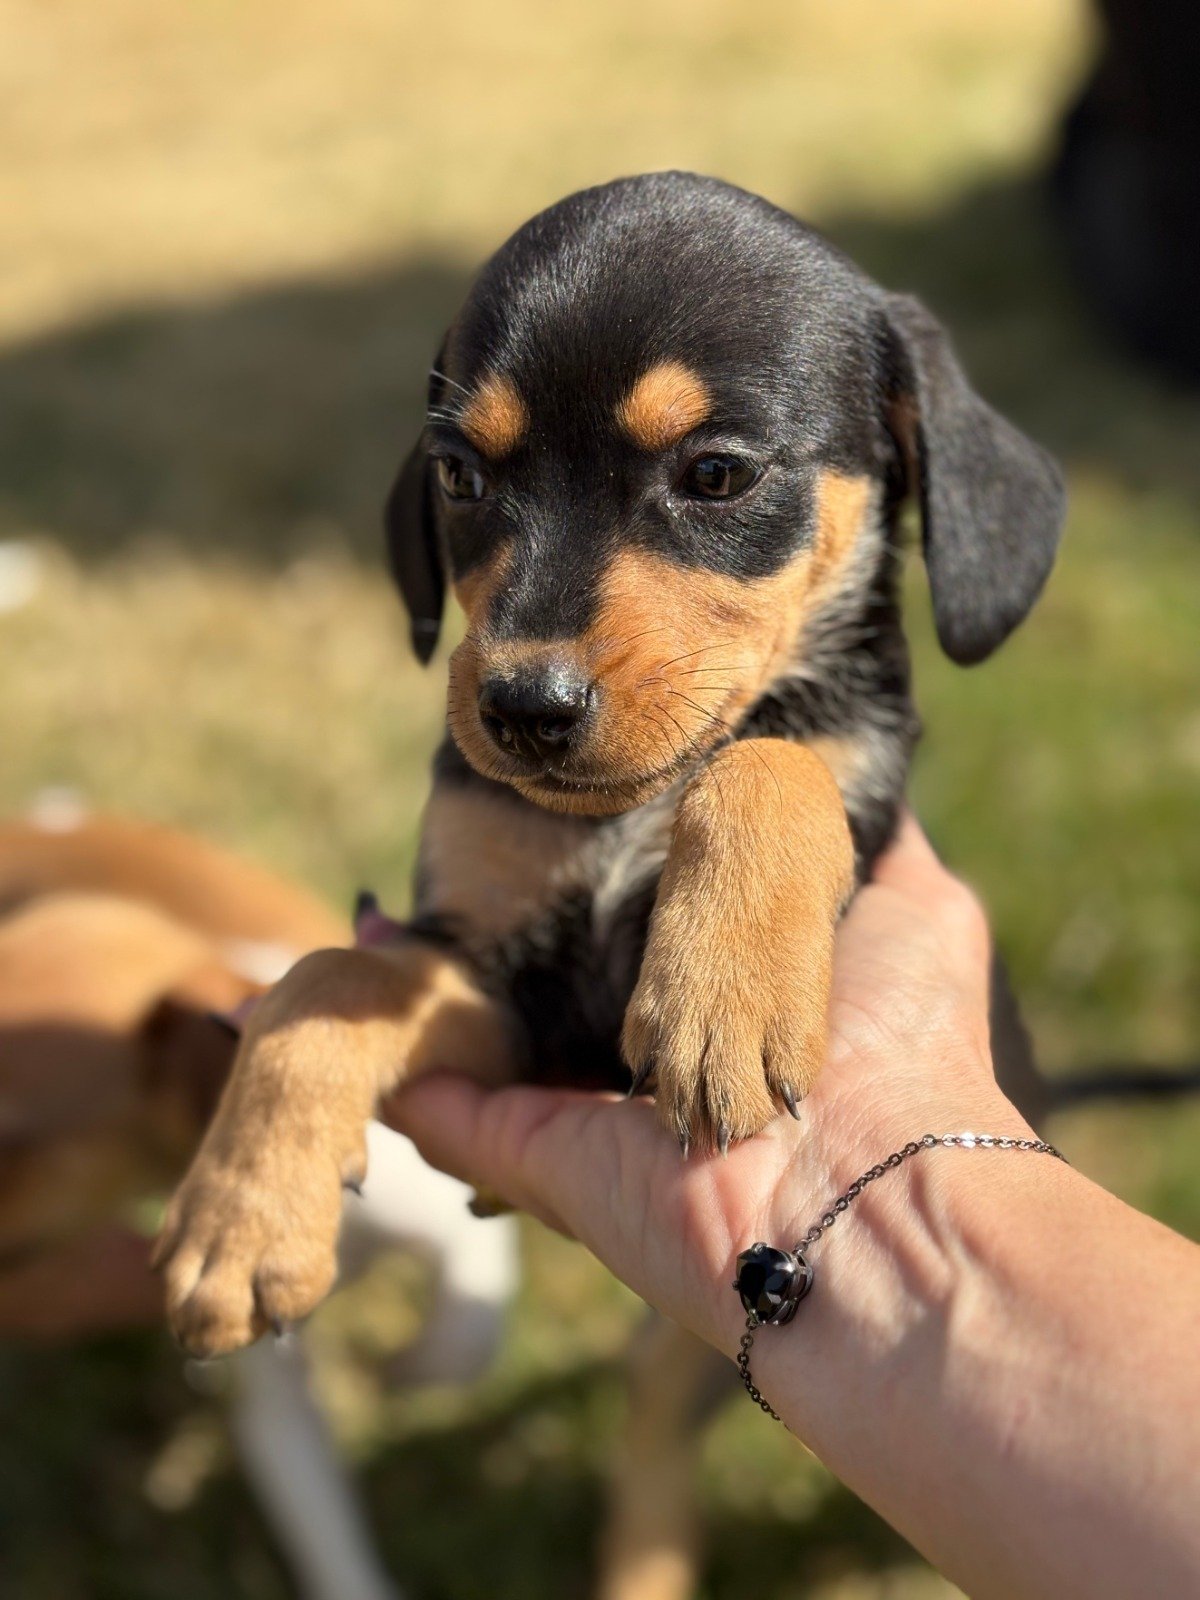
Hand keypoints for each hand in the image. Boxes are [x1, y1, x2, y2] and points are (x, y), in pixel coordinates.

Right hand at [385, 814, 1023, 1357]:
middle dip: (520, 943)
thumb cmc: (903, 1040)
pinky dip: (403, 1060)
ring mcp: (595, 1114)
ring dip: (446, 995)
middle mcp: (665, 1063)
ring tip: (381, 921)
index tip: (570, 829)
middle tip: (451, 870)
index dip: (618, 889)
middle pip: (570, 996)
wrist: (867, 1186)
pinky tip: (346, 993)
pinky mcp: (538, 1151)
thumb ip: (876, 852)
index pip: (660, 944)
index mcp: (738, 1008)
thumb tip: (864, 793)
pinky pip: (449, 1104)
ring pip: (504, 1046)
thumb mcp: (916, 912)